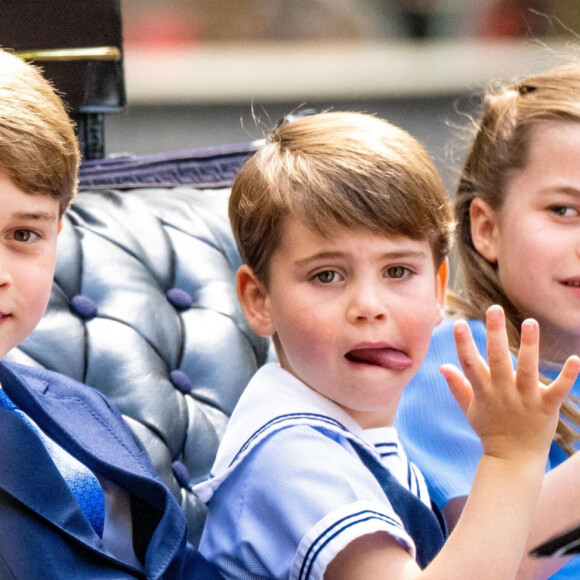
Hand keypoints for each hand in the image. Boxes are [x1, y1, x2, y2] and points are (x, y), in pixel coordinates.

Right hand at [440, 305, 579, 461]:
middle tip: (494, 309)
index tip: (459, 323)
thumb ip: (457, 385)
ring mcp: (525, 400)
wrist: (513, 461)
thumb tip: (442, 366)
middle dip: (495, 333)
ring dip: (530, 346)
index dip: (463, 343)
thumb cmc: (490, 431)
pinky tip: (575, 358)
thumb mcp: (469, 408)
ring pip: (528, 370)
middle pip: (497, 360)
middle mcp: (503, 393)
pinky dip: (567, 375)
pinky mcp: (546, 407)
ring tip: (530, 322)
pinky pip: (558, 389)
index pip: (470, 363)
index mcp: (483, 391)